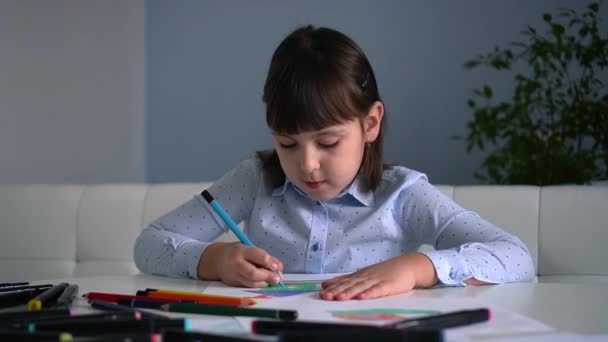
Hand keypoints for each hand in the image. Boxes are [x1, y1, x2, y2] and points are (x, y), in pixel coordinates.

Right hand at [198, 242, 283, 287]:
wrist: (216, 260)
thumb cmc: (236, 253)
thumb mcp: (249, 248)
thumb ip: (263, 257)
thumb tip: (278, 268)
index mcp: (241, 250)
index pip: (258, 256)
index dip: (269, 262)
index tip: (277, 267)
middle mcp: (236, 263)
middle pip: (253, 273)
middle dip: (268, 277)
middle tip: (277, 278)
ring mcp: (233, 275)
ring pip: (251, 283)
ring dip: (264, 283)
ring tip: (271, 280)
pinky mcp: (233, 284)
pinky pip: (248, 286)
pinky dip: (258, 286)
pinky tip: (263, 283)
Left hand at [319, 253, 437, 299]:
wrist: (406, 266)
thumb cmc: (384, 272)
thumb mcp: (363, 275)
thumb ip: (345, 280)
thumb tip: (326, 284)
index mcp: (359, 275)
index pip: (344, 282)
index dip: (333, 287)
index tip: (322, 292)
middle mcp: (366, 277)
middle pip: (350, 285)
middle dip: (337, 291)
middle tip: (326, 296)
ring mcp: (377, 280)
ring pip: (361, 287)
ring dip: (350, 292)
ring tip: (340, 298)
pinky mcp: (388, 285)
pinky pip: (378, 290)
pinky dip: (370, 294)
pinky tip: (363, 298)